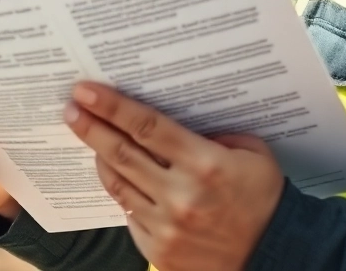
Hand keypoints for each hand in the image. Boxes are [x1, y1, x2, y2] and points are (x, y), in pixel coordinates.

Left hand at [64, 82, 283, 270]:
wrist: (273, 255)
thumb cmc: (264, 200)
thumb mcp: (253, 154)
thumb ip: (216, 134)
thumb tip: (179, 121)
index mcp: (205, 164)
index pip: (146, 126)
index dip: (112, 106)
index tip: (86, 91)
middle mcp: (180, 195)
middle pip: (121, 153)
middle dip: (91, 127)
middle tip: (72, 108)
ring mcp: (166, 225)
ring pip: (117, 183)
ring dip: (99, 156)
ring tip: (89, 135)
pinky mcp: (157, 249)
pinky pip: (127, 212)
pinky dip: (119, 189)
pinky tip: (116, 173)